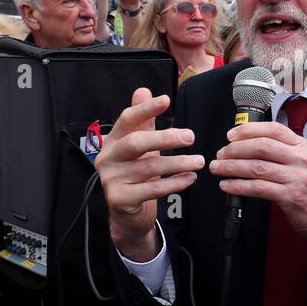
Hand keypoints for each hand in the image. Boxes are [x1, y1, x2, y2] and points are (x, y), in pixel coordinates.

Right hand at [95, 87, 203, 260]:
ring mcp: (112, 180)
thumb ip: (142, 120)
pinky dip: (175, 183)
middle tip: (191, 136)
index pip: (127, 119)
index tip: (166, 100)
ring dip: (178, 163)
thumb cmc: (135, 175)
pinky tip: (190, 178)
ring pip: (149, 167)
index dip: (146, 109)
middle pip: (137, 142)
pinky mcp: (120, 199)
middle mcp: (108, 159)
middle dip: (166, 138)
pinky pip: (152, 189)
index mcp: (112, 141)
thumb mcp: (140, 147)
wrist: (126, 214)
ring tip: (199, 161)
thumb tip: (143, 90)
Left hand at [210, 121, 306, 246]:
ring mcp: (296, 177)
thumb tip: (252, 145)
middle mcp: (301, 159)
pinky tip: (228, 186)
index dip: (248, 130)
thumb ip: (286, 152)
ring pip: (256, 167)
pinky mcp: (290, 196)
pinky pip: (258, 187)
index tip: (232, 135)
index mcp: (303, 146)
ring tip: (219, 169)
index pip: (273, 129)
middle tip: (221, 154)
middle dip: (235, 149)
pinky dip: (239, 186)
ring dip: (232, 167)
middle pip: (261, 146)